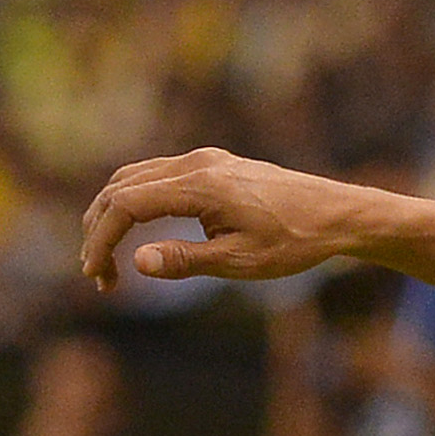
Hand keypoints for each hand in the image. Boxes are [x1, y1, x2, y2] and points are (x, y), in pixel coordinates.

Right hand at [76, 149, 372, 294]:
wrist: (339, 214)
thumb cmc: (295, 241)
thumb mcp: (241, 261)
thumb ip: (186, 261)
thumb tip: (136, 262)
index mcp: (199, 185)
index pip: (125, 205)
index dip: (101, 240)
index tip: (95, 276)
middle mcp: (197, 163)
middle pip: (121, 187)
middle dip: (100, 229)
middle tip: (99, 275)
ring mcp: (205, 160)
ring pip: (136, 178)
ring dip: (114, 214)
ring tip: (109, 258)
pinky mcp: (214, 165)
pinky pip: (158, 175)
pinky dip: (136, 201)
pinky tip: (138, 232)